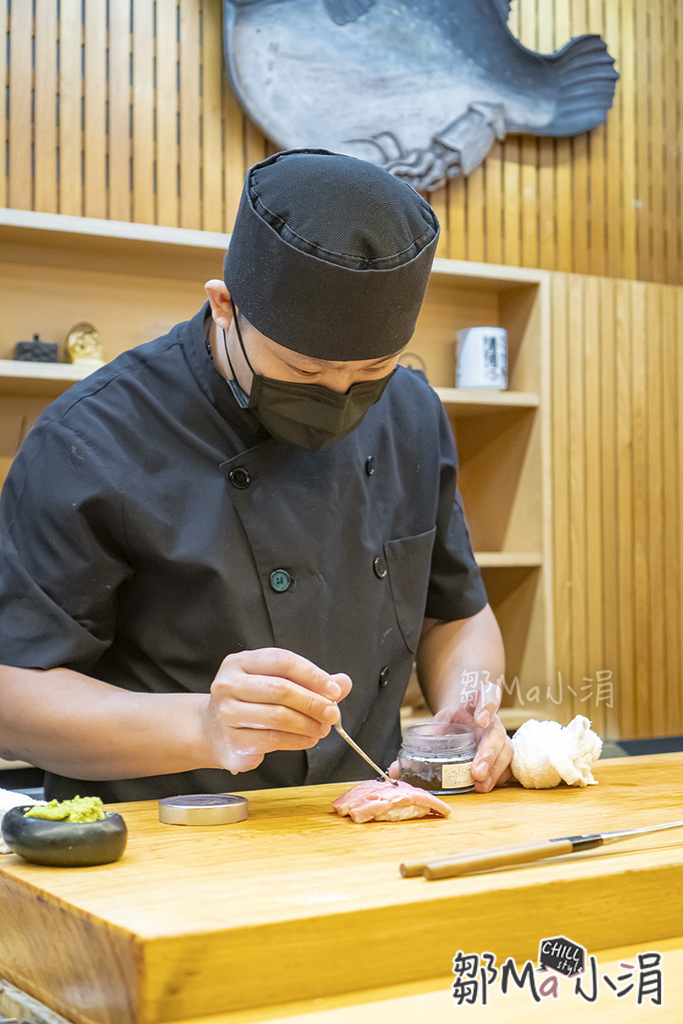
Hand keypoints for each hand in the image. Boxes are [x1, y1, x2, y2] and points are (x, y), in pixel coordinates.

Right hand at [201, 648, 351, 773]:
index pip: (282, 661)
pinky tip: (309, 739)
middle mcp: (228, 684)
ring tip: (323, 728)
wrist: (212, 731)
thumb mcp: (276, 683)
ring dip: (308, 724)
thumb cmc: (251, 702)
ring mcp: (227, 713)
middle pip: (280, 689)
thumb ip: (309, 681)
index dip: (312, 674)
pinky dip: (298, 740)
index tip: (334, 689)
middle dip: (313, 702)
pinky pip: (273, 739)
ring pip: (278, 716)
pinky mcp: (233, 740)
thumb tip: (344, 682)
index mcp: (240, 662)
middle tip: (333, 713)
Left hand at [432, 671, 511, 790]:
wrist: (468, 715)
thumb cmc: (453, 720)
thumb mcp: (437, 723)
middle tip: (476, 772)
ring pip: (505, 751)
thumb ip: (420, 742)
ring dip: (494, 769)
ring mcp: (500, 736)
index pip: (487, 695)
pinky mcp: (503, 753)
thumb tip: (393, 770)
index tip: (481, 720)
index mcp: (476, 703)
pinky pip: (507, 765)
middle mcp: (492, 720)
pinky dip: (498, 776)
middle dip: (488, 753)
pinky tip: (487, 785)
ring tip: (480, 784)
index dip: (487, 706)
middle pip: (497, 734)